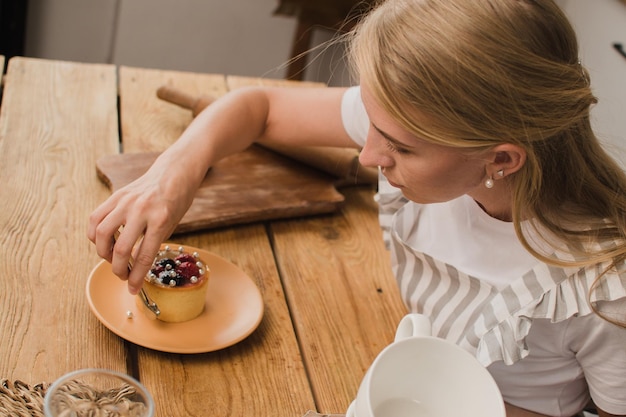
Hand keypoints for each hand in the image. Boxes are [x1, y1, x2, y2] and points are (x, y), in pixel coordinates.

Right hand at [88, 160, 198, 293]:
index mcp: (161, 219)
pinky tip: (104, 242)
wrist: (174, 172)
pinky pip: (95, 218)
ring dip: (103, 253)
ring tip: (113, 258)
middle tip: (123, 275)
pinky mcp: (115, 196)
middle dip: (118, 269)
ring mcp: (126, 201)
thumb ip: (153, 242)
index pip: (144, 256)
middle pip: (120, 249)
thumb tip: (134, 266)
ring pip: (101, 234)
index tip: (132, 289)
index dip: (136, 277)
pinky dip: (95, 234)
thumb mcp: (172, 224)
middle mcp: (141, 210)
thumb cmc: (177, 200)